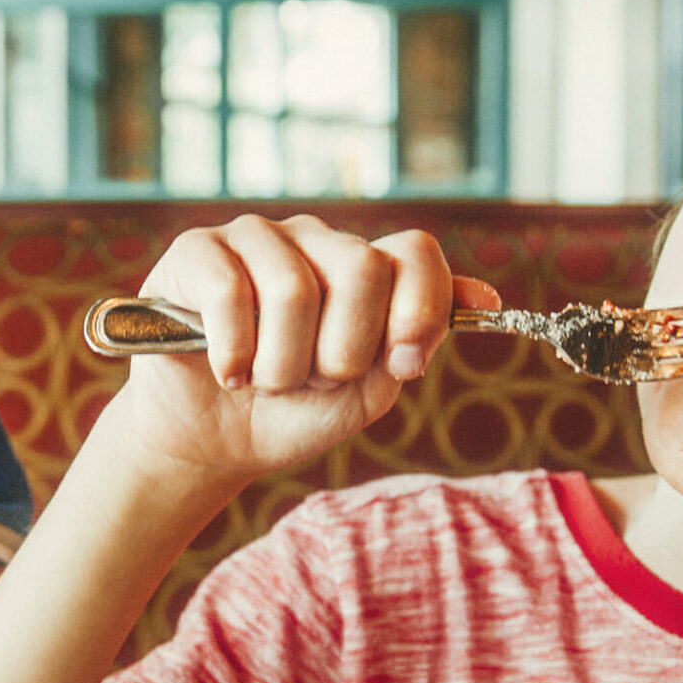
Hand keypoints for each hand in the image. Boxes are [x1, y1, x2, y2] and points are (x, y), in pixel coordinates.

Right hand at [112, 214, 497, 484]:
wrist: (213, 443)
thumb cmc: (293, 412)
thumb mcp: (367, 388)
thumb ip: (416, 341)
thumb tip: (486, 299)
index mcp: (363, 267)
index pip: (415, 254)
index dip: (420, 310)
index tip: (401, 365)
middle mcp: (314, 241)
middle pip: (361, 270)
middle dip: (341, 353)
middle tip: (314, 381)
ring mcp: (254, 238)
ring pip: (293, 290)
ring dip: (281, 365)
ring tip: (265, 381)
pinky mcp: (196, 252)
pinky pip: (229, 291)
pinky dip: (233, 352)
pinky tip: (227, 371)